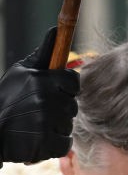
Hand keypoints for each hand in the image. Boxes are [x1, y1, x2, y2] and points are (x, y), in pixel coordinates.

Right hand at [0, 27, 79, 164]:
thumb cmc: (6, 99)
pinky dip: (55, 144)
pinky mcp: (46, 144)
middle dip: (60, 109)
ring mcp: (46, 123)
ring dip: (56, 127)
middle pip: (73, 106)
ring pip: (68, 125)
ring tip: (36, 125)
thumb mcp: (20, 72)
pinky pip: (65, 143)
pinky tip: (39, 139)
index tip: (56, 92)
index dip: (66, 88)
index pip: (74, 81)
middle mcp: (45, 99)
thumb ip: (42, 55)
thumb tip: (55, 30)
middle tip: (39, 111)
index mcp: (41, 79)